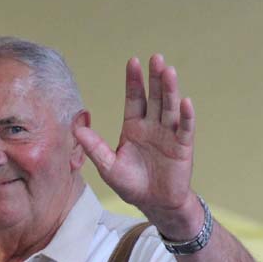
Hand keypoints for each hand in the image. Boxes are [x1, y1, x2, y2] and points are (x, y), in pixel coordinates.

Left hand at [73, 54, 196, 234]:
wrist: (154, 204)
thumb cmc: (131, 184)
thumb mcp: (108, 166)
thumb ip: (94, 147)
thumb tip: (76, 128)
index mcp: (133, 126)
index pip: (134, 98)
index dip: (134, 80)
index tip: (133, 61)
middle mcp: (152, 126)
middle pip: (154, 97)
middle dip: (154, 78)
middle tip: (156, 58)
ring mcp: (169, 134)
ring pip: (169, 107)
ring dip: (170, 90)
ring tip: (169, 71)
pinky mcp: (182, 146)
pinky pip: (185, 129)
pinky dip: (186, 116)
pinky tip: (185, 102)